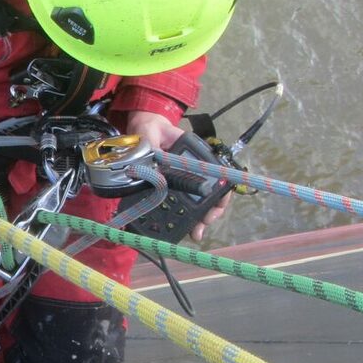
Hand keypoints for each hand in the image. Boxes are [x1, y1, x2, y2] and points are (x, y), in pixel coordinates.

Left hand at [124, 110, 231, 242]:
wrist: (142, 130)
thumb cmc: (152, 128)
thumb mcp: (153, 134)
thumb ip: (153, 148)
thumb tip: (155, 171)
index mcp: (196, 157)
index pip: (217, 177)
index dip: (221, 195)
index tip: (215, 208)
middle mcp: (193, 171)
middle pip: (209, 196)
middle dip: (208, 214)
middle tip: (202, 227)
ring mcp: (181, 180)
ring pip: (195, 203)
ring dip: (196, 219)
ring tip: (194, 233)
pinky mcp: (168, 187)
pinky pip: (176, 204)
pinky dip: (179, 217)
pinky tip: (177, 228)